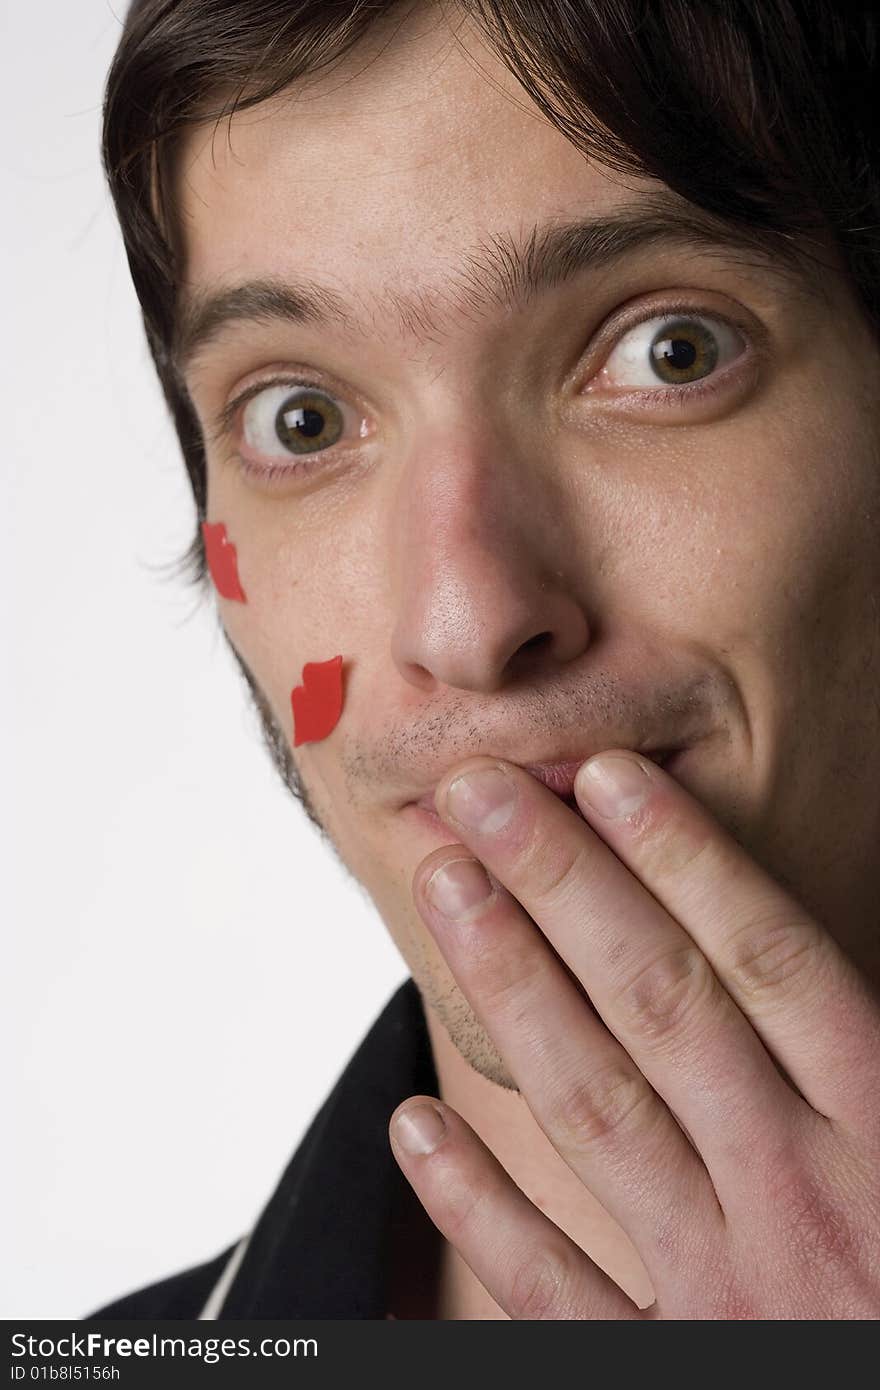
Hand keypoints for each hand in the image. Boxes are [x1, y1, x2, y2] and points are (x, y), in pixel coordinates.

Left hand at [389, 751, 879, 1317]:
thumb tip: (843, 973)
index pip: (772, 964)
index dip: (684, 862)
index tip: (603, 778)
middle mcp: (804, 1202)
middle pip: (663, 1008)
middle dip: (563, 889)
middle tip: (480, 796)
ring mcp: (728, 1291)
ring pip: (598, 1111)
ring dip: (512, 990)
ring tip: (447, 893)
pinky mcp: (669, 1371)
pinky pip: (555, 1288)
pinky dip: (478, 1209)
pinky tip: (413, 1126)